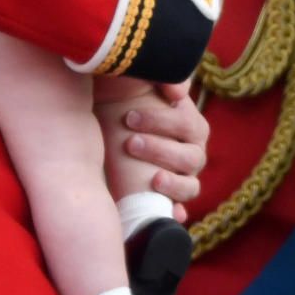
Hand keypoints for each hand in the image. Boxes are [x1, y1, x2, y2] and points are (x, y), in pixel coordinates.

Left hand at [121, 85, 208, 220]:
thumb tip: (178, 93)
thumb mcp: (137, 79)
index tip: (129, 118)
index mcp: (189, 123)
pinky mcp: (167, 198)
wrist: (103, 119)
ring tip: (154, 180)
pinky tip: (168, 217)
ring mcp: (182, 177)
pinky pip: (178, 213)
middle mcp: (190, 151)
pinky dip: (175, 216)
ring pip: (190, 187)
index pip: (187, 125)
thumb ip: (161, 76)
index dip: (162, 122)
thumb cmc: (122, 97)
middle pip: (190, 157)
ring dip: (173, 184)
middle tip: (130, 143)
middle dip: (160, 151)